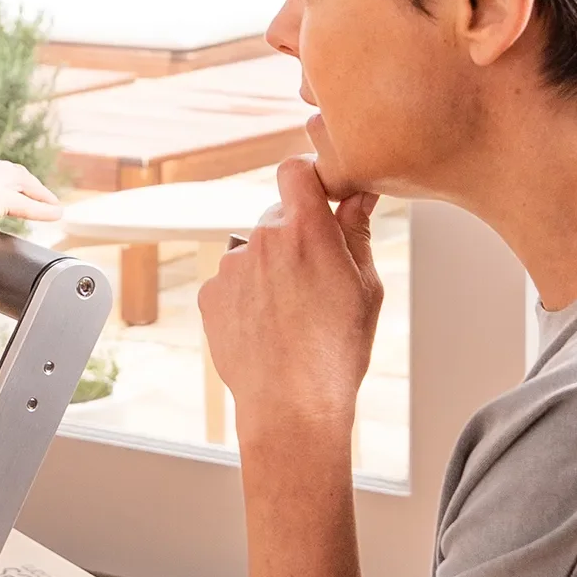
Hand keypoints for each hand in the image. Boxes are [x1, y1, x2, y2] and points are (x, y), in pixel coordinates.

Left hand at [200, 156, 381, 447]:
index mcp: (306, 230)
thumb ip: (356, 232)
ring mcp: (231, 266)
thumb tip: (357, 196)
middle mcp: (262, 240)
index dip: (307, 177)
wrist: (291, 406)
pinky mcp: (210, 294)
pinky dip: (247, 295)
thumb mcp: (365, 288)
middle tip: (315, 279)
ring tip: (291, 314)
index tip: (319, 194)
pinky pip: (232, 281)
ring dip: (269, 268)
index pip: (296, 170)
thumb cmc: (336, 352)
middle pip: (277, 217)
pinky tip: (267, 327)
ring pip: (254, 251)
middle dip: (295, 236)